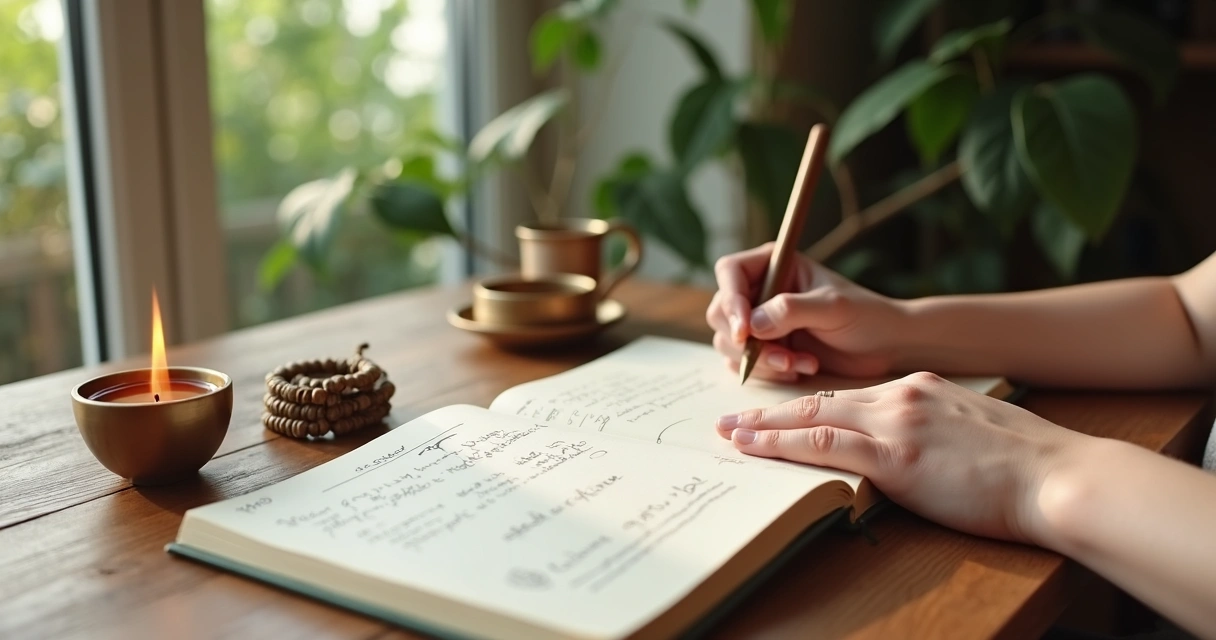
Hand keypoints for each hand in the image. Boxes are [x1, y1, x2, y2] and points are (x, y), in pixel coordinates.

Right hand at [706, 243, 904, 381]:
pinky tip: (801, 368)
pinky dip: (767, 372)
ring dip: (760, 360)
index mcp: (774, 264)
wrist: (886, 346)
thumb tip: (752, 325)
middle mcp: (760, 290)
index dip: (730, 300)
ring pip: (729, 342)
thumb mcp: (832, 307)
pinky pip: (744, 364)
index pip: (730, 272)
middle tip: (782, 357)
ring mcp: (760, 321)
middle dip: (746, 340)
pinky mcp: (765, 349)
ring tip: (799, 364)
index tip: (744, 331)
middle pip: (720, 311)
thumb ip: (791, 310)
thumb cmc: (866, 316)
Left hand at [715, 372, 1089, 544]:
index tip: (785, 415)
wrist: (1059, 476)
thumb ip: (938, 432)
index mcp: (922, 388)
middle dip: (774, 410)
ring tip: (729, 432)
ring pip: (813, 417)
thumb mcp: (977, 432)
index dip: (812, 407)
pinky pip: (823, 444)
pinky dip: (780, 443)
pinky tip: (753, 446)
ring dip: (764, 425)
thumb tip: (917, 451)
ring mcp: (896, 421)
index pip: (852, 396)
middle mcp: (902, 395)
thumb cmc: (1030, 465)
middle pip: (823, 401)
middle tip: (734, 418)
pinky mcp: (895, 454)